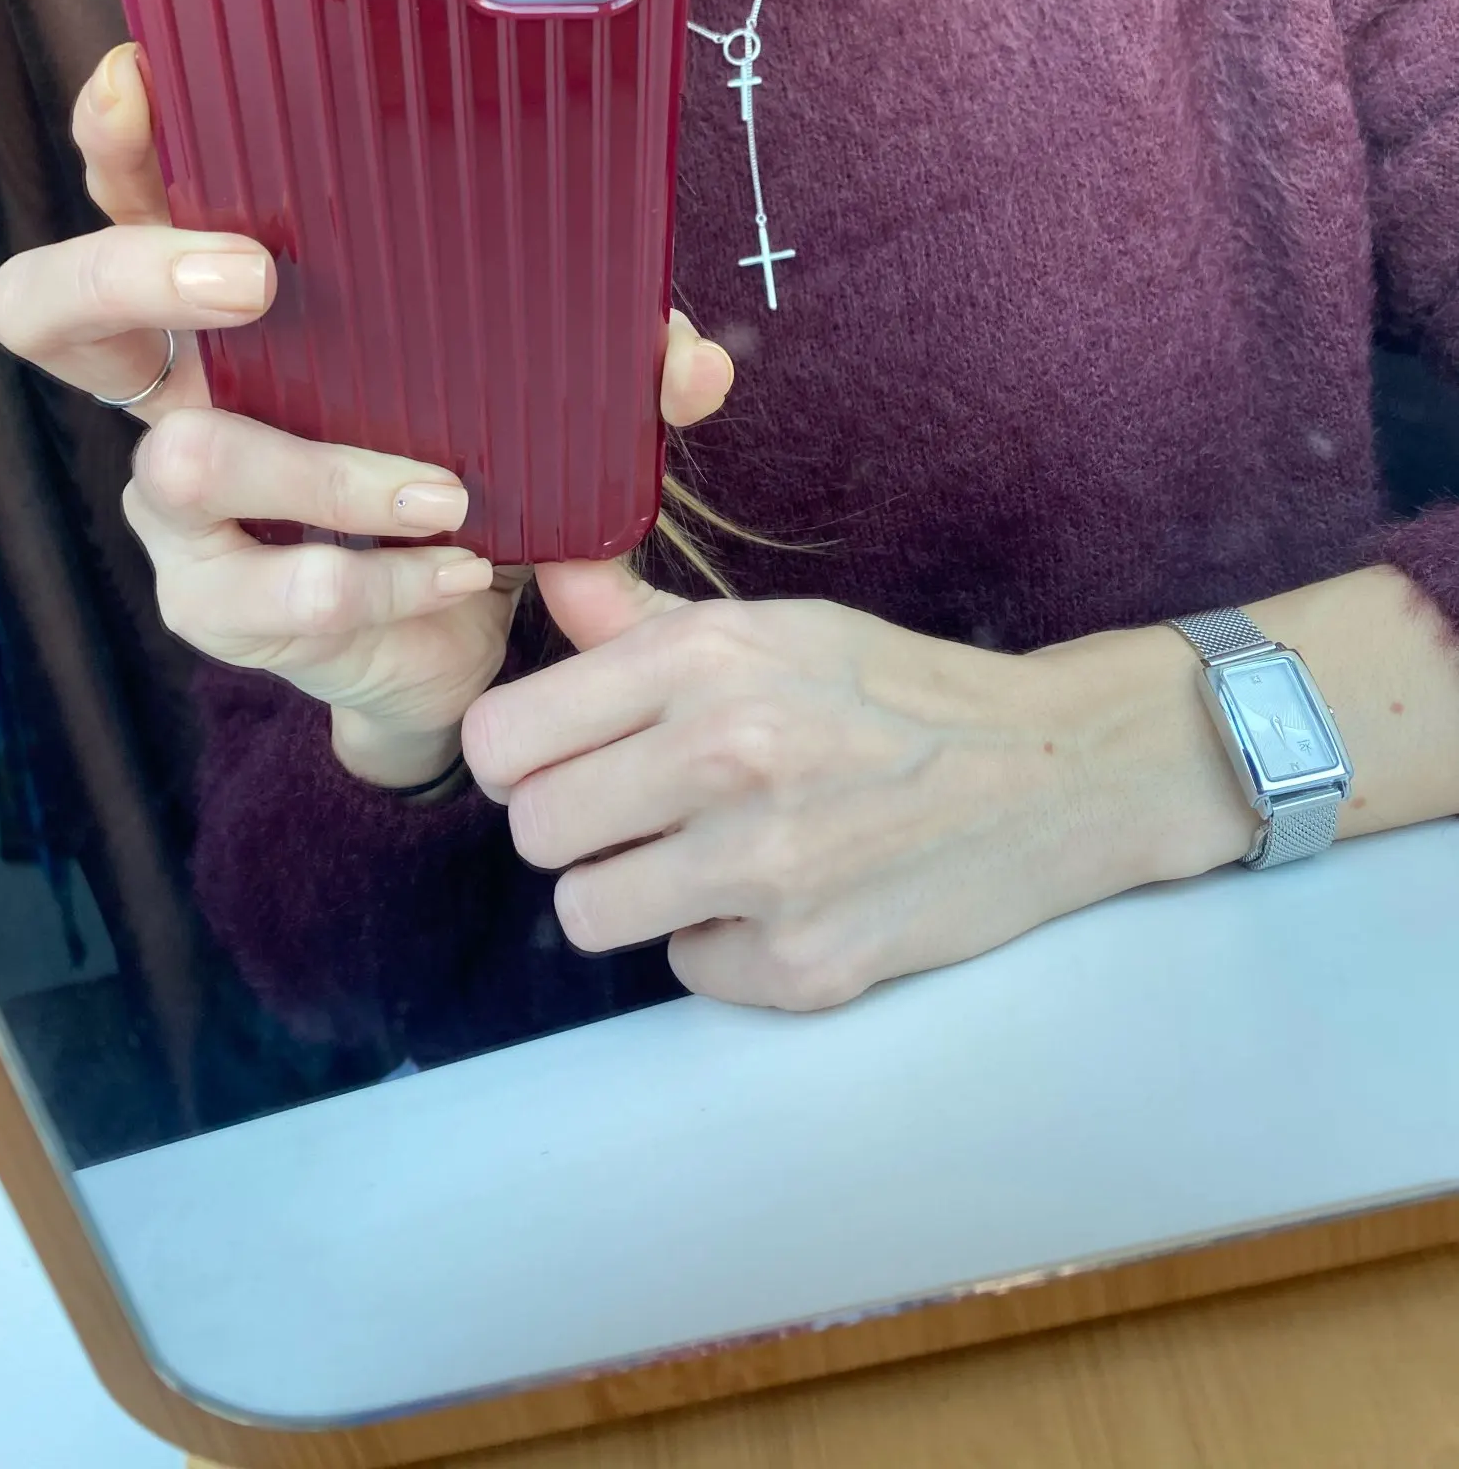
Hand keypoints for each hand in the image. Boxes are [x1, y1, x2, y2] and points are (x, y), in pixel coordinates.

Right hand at [0, 45, 734, 788]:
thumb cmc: (460, 467)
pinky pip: (272, 591)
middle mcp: (178, 391)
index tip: (147, 81)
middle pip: (50, 309)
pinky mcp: (220, 603)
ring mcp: (184, 506)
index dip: (117, 139)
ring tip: (445, 492)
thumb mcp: (525, 394)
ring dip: (328, 471)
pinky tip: (458, 572)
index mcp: (230, 310)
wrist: (439, 634)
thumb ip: (605, 363)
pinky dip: (380, 581)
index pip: (130, 198)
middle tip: (253, 278)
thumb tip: (691, 359)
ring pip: (184, 459)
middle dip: (133, 271)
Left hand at [462, 564, 1256, 1008]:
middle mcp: (726, 754)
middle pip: (534, 832)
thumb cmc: (897, 692)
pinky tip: (786, 899)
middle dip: (575, 827)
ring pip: (586, 914)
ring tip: (707, 858)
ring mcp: (766, 869)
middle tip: (641, 813)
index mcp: (706, 657)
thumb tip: (546, 581)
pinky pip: (687, 970)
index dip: (519, 758)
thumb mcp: (776, 628)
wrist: (1050, 772)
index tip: (558, 763)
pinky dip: (724, 944)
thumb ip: (643, 621)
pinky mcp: (806, 964)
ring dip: (633, 893)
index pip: (501, 741)